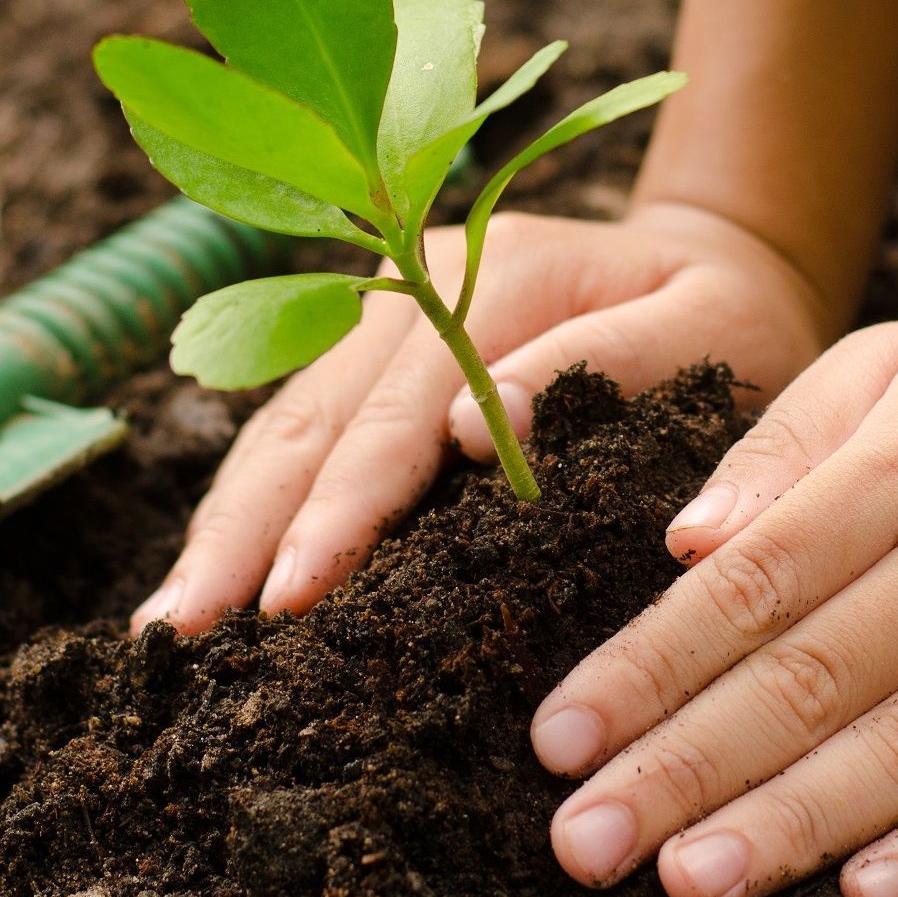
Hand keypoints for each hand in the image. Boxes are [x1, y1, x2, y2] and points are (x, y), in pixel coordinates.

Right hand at [131, 201, 828, 633]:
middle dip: (246, 528)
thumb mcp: (709, 328)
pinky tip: (216, 570)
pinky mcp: (379, 351)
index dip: (342, 505)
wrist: (717, 260)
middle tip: (181, 636)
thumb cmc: (729, 317)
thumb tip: (476, 434)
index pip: (400, 408)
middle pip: (313, 415)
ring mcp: (388, 311)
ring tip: (168, 624)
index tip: (291, 595)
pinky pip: (301, 427)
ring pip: (286, 422)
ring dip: (227, 521)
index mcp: (498, 273)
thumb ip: (608, 362)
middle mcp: (418, 283)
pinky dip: (254, 501)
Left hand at [531, 320, 897, 896]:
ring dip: (790, 826)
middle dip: (685, 769)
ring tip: (686, 883)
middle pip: (812, 679)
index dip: (647, 668)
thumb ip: (779, 447)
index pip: (752, 584)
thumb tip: (682, 545)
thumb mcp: (886, 366)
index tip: (558, 739)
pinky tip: (867, 896)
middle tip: (585, 845)